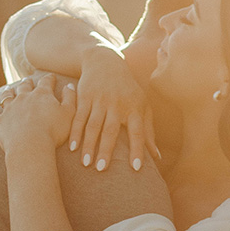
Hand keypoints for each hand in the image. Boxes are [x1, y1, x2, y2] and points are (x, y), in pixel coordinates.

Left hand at [0, 75, 76, 155]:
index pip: (46, 82)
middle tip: (28, 80)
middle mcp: (24, 98)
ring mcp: (10, 109)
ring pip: (7, 96)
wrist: (31, 146)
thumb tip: (69, 85)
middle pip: (25, 86)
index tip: (52, 77)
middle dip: (27, 83)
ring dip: (8, 92)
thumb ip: (70, 98)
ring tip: (9, 89)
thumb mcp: (69, 114)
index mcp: (42, 95)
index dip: (49, 79)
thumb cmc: (53, 132)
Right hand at [70, 43, 158, 171]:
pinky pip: (79, 117)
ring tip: (86, 164)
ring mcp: (100, 100)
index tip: (136, 168)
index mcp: (134, 108)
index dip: (138, 150)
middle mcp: (117, 104)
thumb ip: (148, 132)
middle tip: (101, 169)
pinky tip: (72, 148)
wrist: (104, 61)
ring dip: (89, 145)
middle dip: (106, 150)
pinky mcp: (85, 97)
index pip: (138, 132)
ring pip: (93, 126)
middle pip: (111, 130)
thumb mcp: (142, 106)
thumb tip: (157, 158)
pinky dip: (75, 133)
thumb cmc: (127, 90)